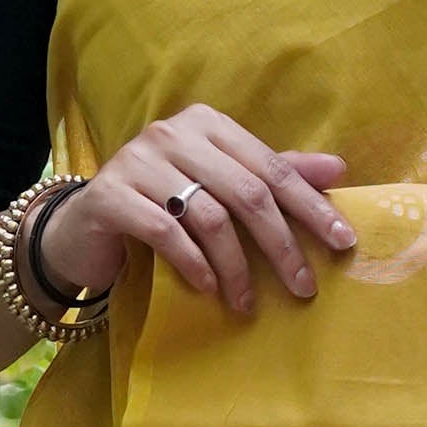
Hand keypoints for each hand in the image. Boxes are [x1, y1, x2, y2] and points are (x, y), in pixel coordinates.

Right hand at [43, 108, 354, 319]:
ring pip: (208, 216)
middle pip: (245, 192)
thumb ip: (272, 175)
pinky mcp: (108, 195)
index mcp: (207, 124)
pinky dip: (193, 264)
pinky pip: (164, 232)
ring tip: (247, 302)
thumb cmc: (160, 206)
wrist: (83, 228)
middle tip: (303, 287)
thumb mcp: (219, 187)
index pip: (271, 166)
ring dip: (235, 267)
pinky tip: (208, 289)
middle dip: (281, 244)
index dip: (311, 205)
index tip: (343, 243)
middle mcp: (172, 133)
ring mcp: (137, 160)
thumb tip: (337, 167)